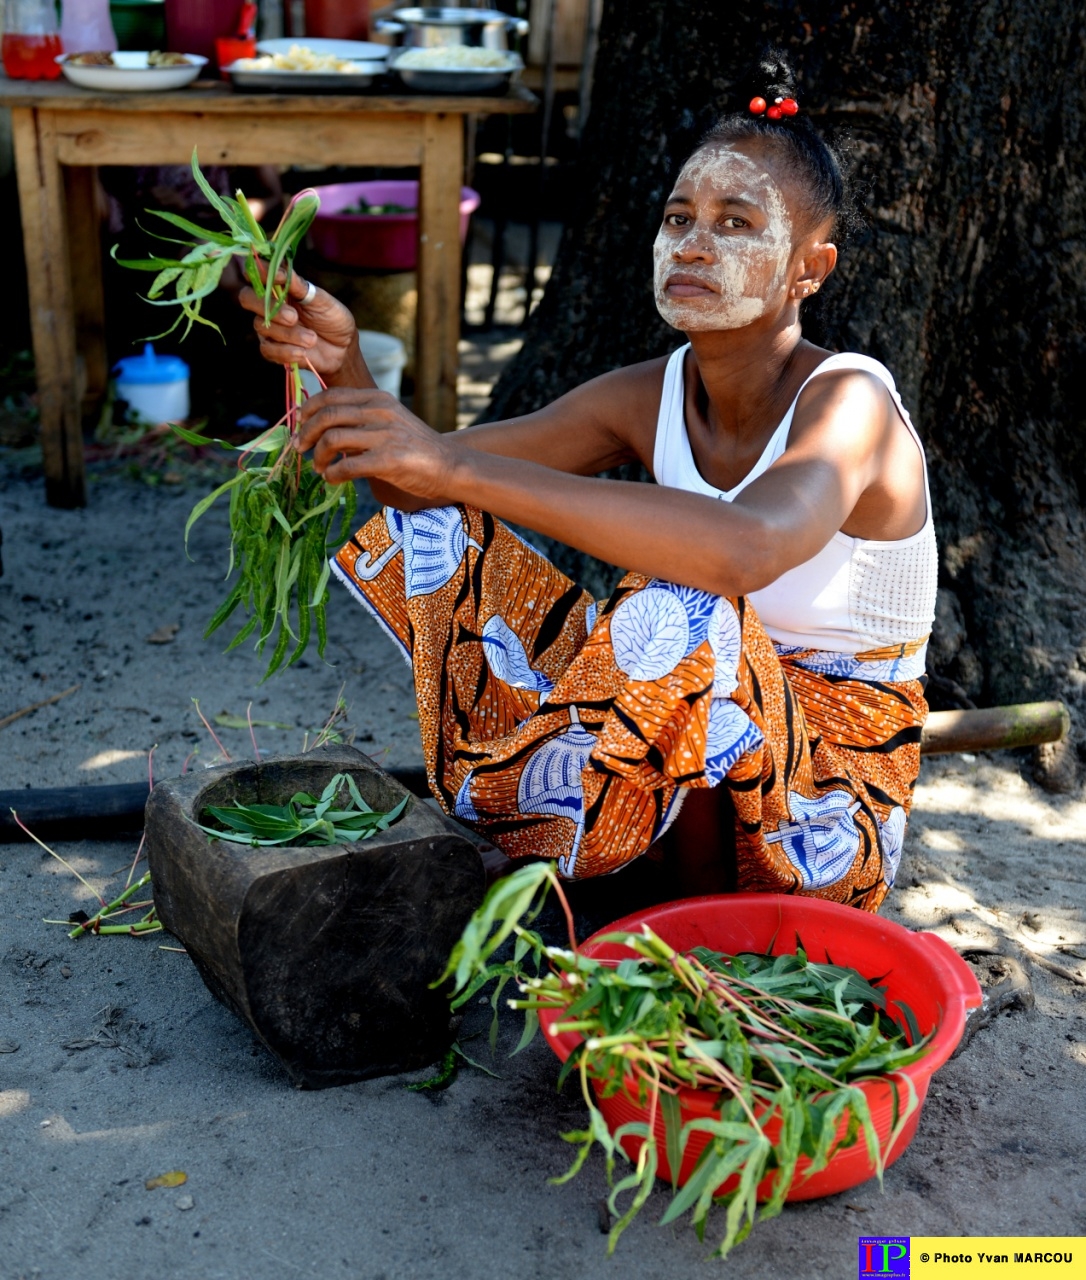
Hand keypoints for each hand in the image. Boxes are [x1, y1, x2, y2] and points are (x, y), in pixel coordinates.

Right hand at [239, 266, 359, 379]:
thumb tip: (281, 268)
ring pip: (262, 326)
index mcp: (280, 288)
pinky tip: (303, 352)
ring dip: (288, 334)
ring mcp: (269, 328)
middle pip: (247, 298)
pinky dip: (286, 351)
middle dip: (268, 306)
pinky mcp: (273, 350)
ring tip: (312, 339)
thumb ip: (301, 287)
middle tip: (293, 317)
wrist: (343, 350)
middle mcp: (269, 306)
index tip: (282, 277)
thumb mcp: (322, 300)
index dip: (262, 272)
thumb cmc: (332, 320)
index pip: (257, 274)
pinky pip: (268, 350)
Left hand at [295, 387, 457, 501]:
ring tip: (319, 468)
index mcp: (378, 399)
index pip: (331, 396)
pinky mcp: (389, 460)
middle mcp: (380, 412)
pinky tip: (333, 479)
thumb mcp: (389, 421)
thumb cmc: (416, 447)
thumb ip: (361, 420)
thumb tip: (323, 428)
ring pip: (333, 439)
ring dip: (318, 457)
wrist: (449, 465)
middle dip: (306, 434)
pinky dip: (333, 475)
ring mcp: (385, 435)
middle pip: (327, 416)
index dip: (308, 411)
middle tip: (300, 449)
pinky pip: (347, 466)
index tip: (301, 427)